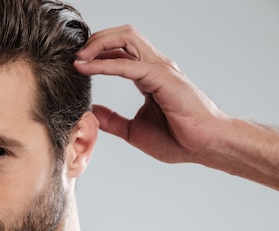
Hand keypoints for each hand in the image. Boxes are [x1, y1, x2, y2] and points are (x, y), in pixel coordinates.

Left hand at [74, 25, 228, 163]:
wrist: (205, 147)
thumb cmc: (178, 140)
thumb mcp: (133, 130)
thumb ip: (113, 120)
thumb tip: (93, 113)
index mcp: (148, 75)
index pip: (119, 52)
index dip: (96, 53)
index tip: (74, 64)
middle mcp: (154, 66)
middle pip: (122, 36)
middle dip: (95, 40)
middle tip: (74, 56)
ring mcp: (159, 69)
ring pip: (126, 39)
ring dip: (97, 44)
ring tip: (78, 58)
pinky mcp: (162, 78)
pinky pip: (127, 65)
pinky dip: (103, 64)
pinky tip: (86, 68)